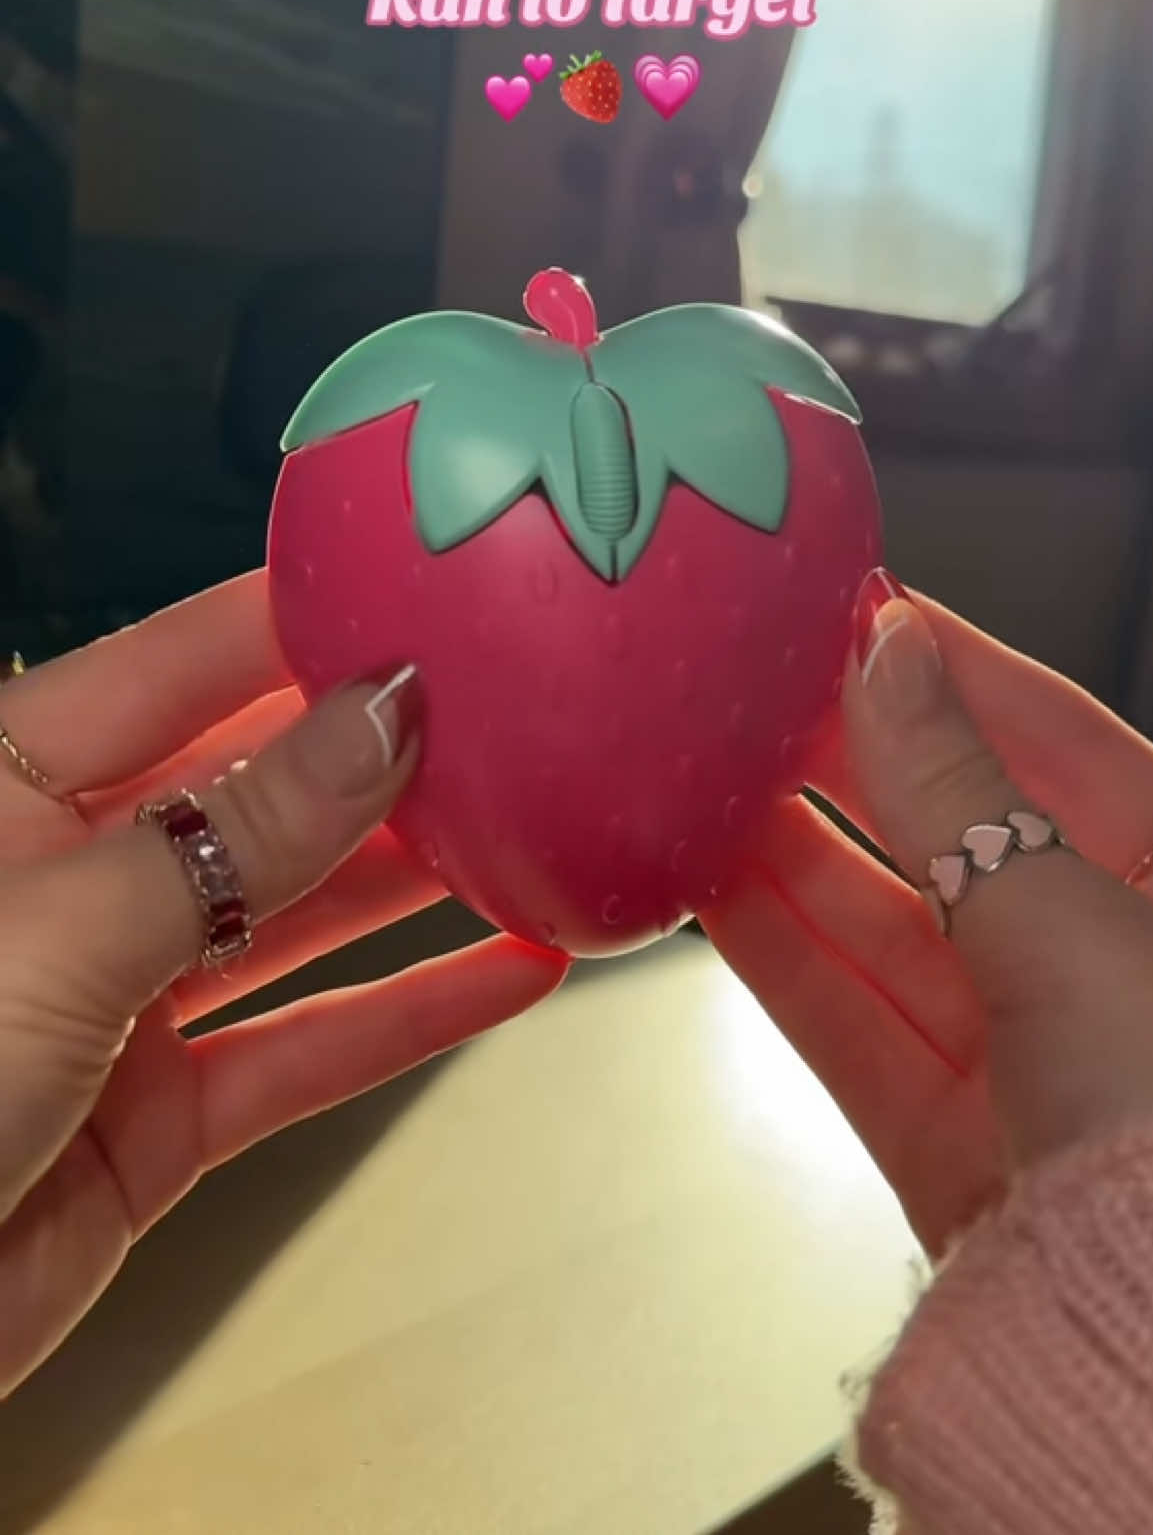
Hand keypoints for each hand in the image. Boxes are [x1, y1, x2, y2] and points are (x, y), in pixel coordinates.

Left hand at [0, 572, 566, 1393]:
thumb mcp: (66, 935)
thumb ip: (235, 834)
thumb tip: (380, 715)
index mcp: (10, 788)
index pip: (176, 667)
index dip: (301, 627)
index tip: (424, 598)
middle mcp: (72, 879)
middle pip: (251, 793)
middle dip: (378, 756)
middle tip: (512, 714)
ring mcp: (122, 1002)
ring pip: (294, 917)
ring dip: (413, 881)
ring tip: (534, 827)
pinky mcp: (163, 1120)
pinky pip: (306, 1049)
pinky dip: (409, 1016)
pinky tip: (510, 974)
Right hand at [703, 575, 1152, 1255]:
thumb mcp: (1068, 918)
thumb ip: (955, 786)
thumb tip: (887, 645)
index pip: (1051, 736)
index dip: (948, 668)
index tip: (854, 606)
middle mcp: (1109, 957)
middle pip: (955, 829)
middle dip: (852, 759)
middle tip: (751, 687)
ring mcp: (1025, 1052)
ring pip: (885, 926)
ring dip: (790, 851)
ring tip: (701, 773)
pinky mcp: (947, 1136)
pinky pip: (849, 1021)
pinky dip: (777, 954)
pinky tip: (706, 883)